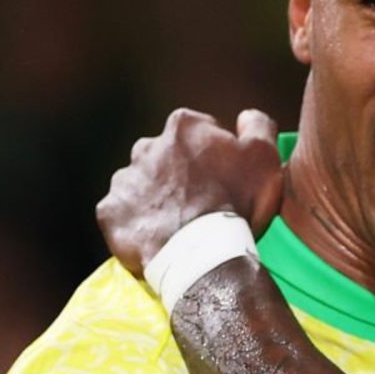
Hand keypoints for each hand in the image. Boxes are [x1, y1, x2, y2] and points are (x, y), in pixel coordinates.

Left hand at [98, 108, 287, 274]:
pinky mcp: (110, 212)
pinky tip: (157, 238)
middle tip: (201, 204)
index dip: (214, 157)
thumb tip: (246, 116)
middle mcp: (147, 145)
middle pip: (166, 157)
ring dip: (157, 199)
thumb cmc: (235, 203)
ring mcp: (124, 180)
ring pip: (142, 185)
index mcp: (183, 126)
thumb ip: (257, 126)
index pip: (199, 133)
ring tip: (179, 225)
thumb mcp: (264, 157)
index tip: (224, 180)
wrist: (201, 257)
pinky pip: (123, 215)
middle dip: (180, 175)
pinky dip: (138, 224)